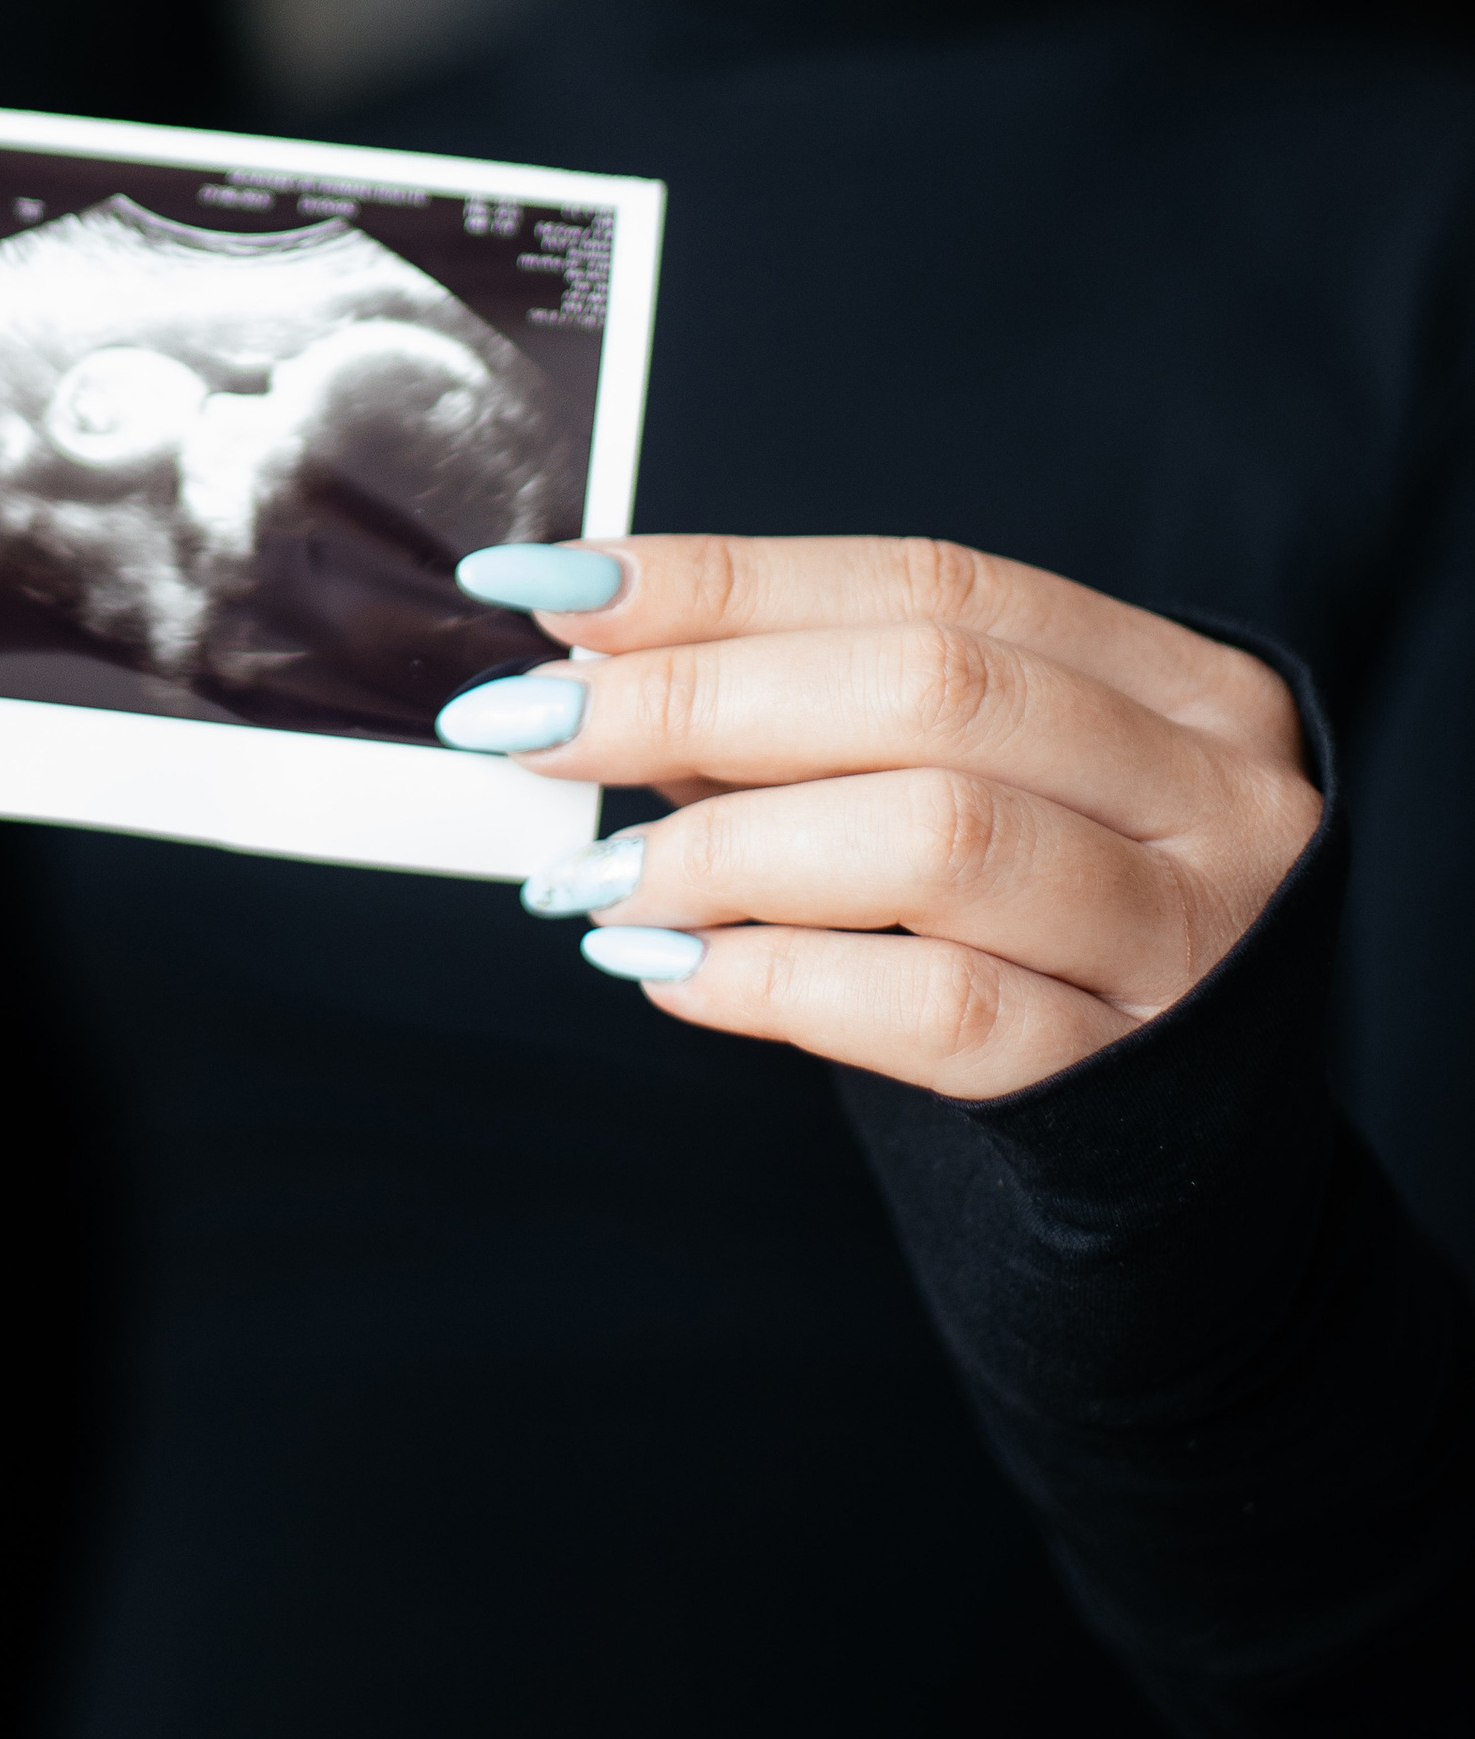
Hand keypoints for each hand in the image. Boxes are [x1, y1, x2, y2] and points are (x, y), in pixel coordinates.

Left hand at [439, 534, 1319, 1095]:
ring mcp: (1190, 940)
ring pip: (938, 837)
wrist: (1192, 1161)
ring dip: (725, 845)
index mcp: (1174, 682)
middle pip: (930, 689)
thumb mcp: (972, 790)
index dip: (726, 577)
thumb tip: (595, 654)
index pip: (927, 583)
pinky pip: (942, 1014)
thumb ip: (812, 717)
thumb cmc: (1047, 933)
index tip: (552, 586)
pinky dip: (778, 983)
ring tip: (588, 876)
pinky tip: (669, 970)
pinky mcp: (1134, 1084)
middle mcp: (1206, 792)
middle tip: (532, 723)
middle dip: (697, 695)